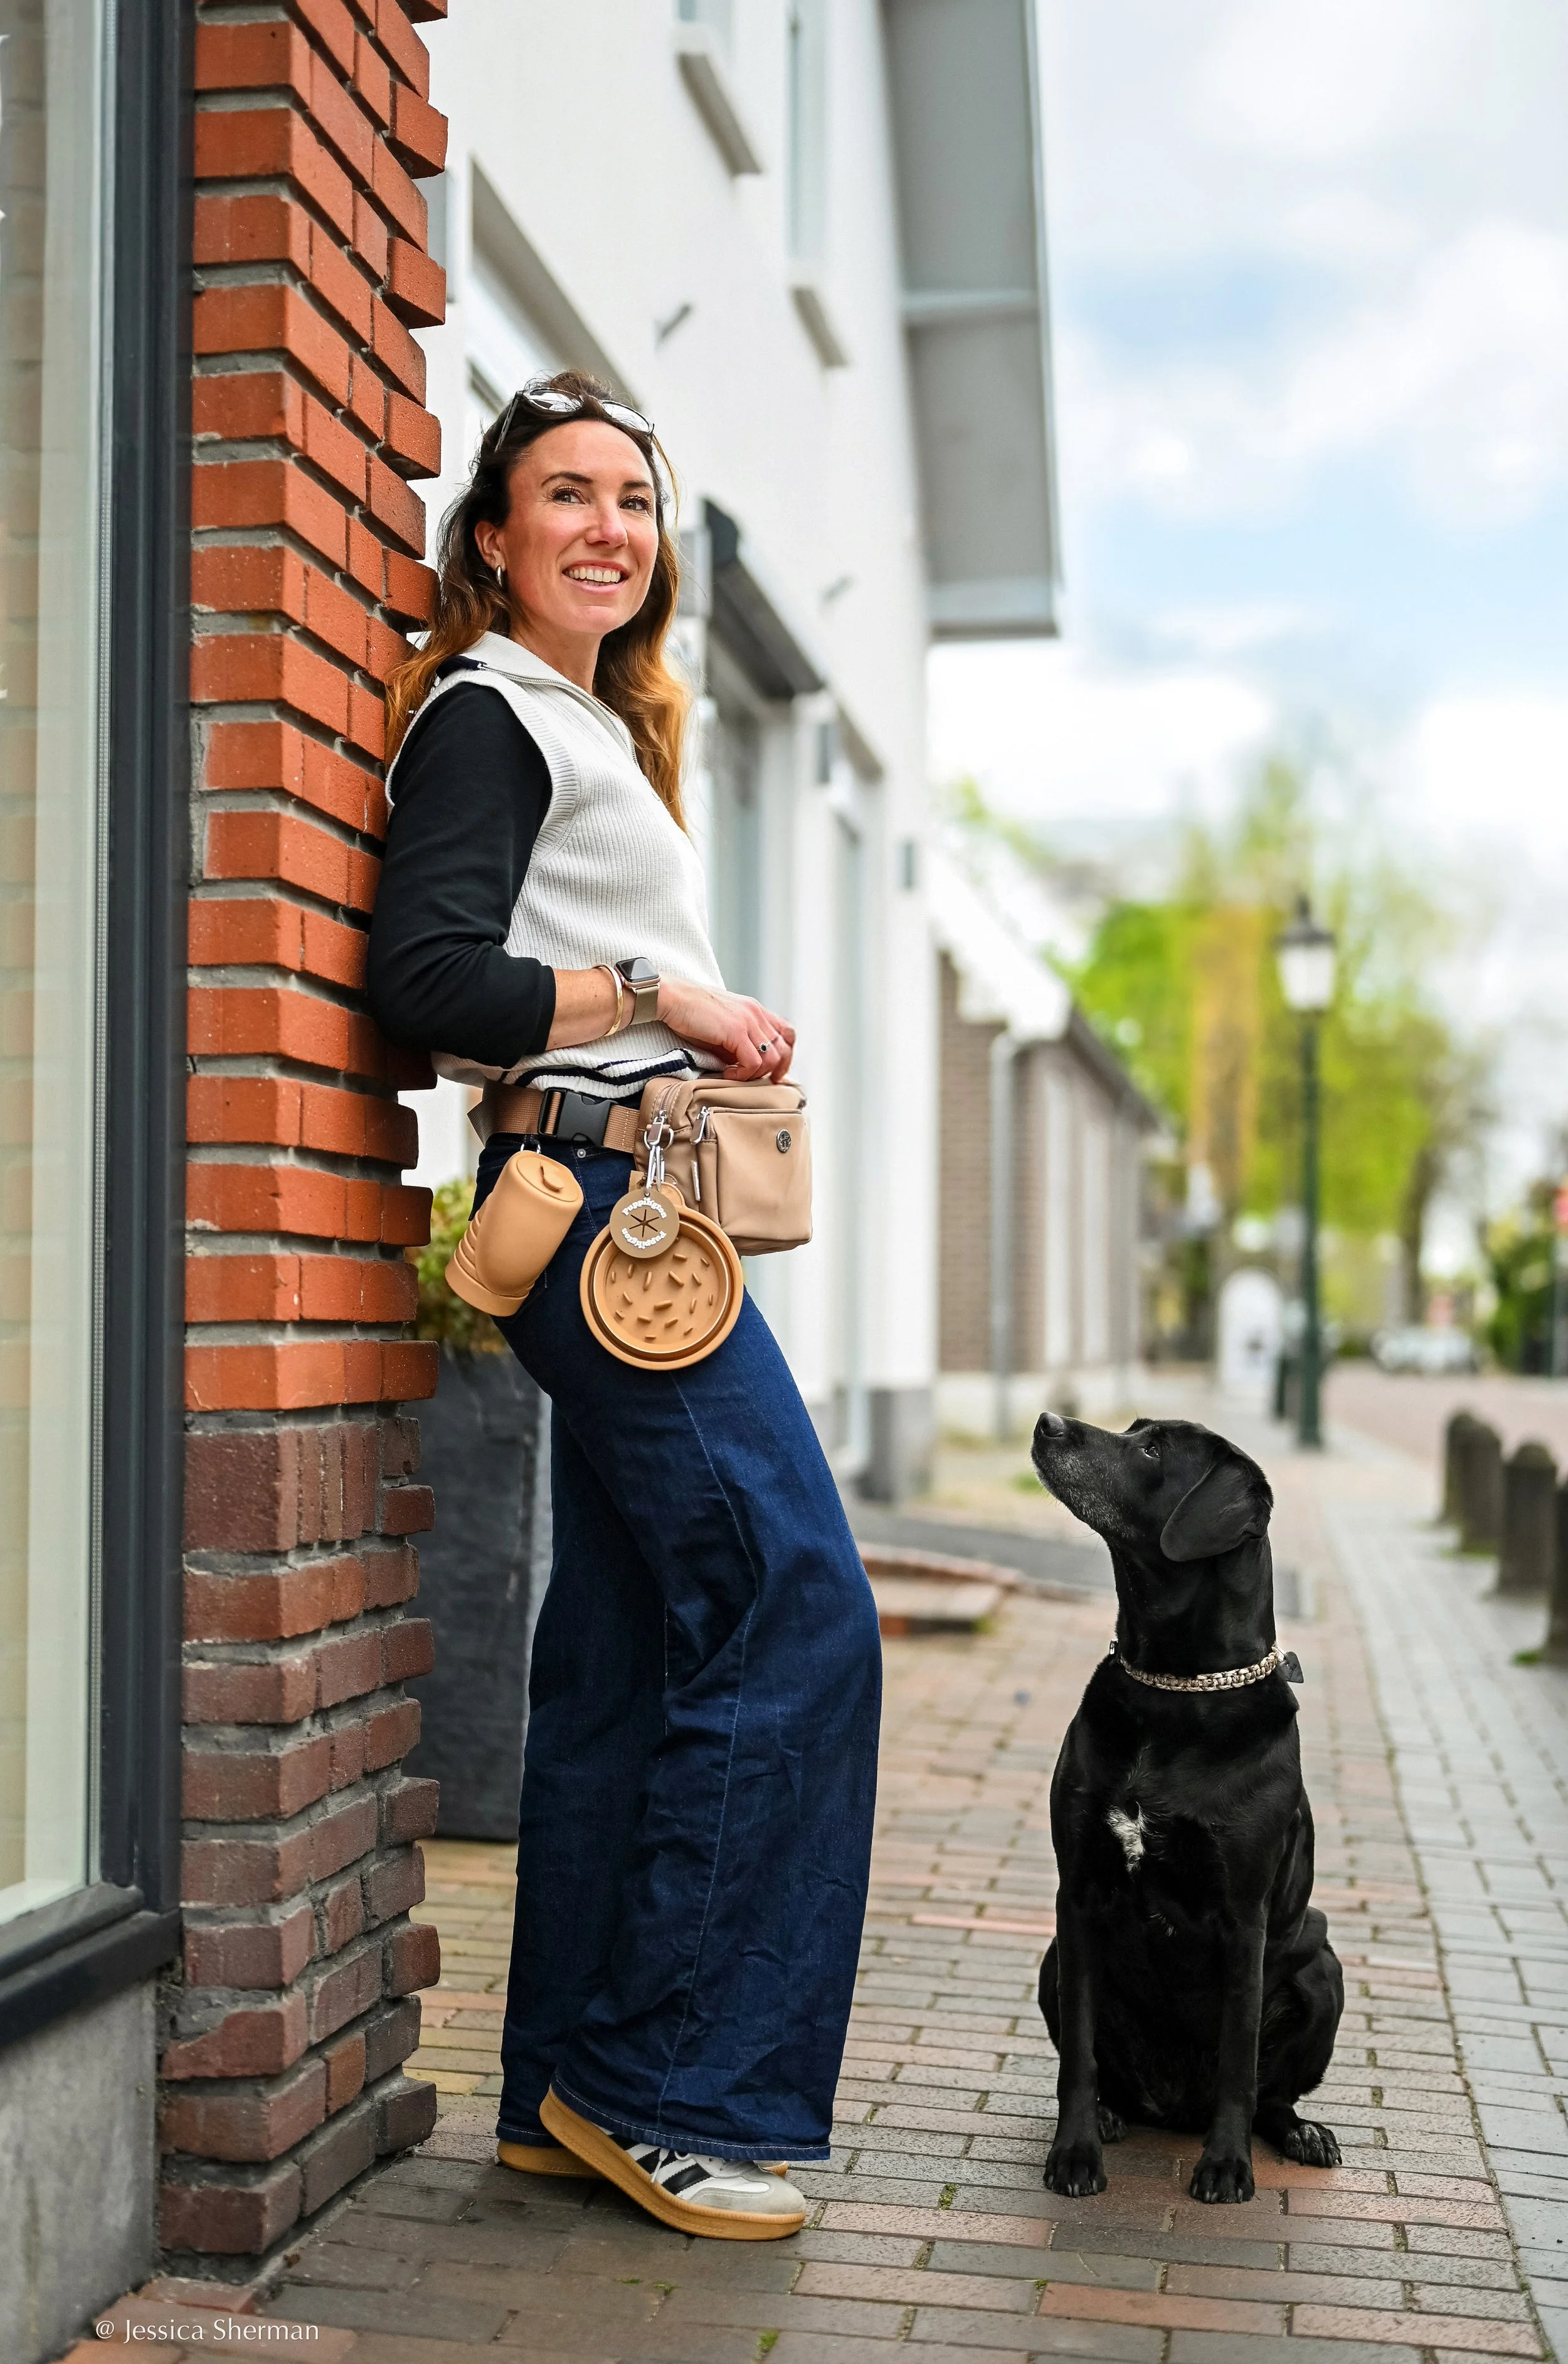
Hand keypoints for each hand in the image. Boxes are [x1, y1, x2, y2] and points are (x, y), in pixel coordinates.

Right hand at [659, 979, 795, 1080]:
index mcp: (755, 1010)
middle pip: (784, 1048)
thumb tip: (747, 1068)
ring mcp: (748, 1021)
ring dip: (756, 1074)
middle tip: (756, 1081)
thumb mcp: (722, 1028)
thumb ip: (738, 1045)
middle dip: (775, 1070)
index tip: (775, 1073)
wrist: (672, 997)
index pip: (786, 1033)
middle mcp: (756, 1013)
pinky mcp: (736, 1030)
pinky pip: (753, 1062)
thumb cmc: (690, 1014)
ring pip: (772, 1058)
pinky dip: (743, 1074)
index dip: (786, 1055)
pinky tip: (727, 1074)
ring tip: (736, 1075)